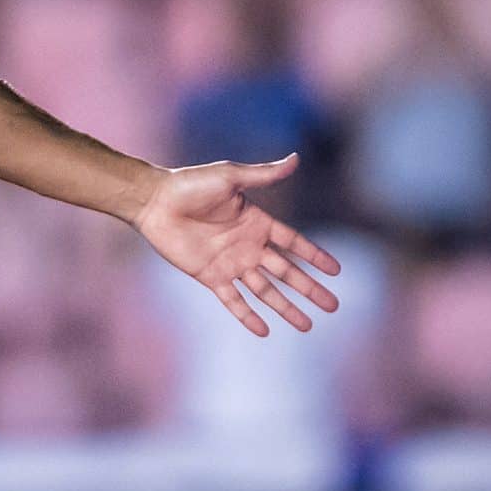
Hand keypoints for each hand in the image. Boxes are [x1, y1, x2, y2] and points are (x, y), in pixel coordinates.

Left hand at [131, 153, 341, 336]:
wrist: (155, 202)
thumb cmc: (190, 184)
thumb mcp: (230, 177)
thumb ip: (263, 175)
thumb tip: (295, 159)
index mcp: (257, 222)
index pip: (294, 243)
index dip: (314, 256)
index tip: (336, 271)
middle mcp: (248, 245)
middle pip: (286, 272)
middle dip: (309, 288)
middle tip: (333, 306)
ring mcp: (230, 262)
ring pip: (265, 290)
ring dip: (286, 307)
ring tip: (307, 325)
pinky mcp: (210, 275)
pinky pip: (232, 300)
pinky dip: (247, 315)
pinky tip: (264, 331)